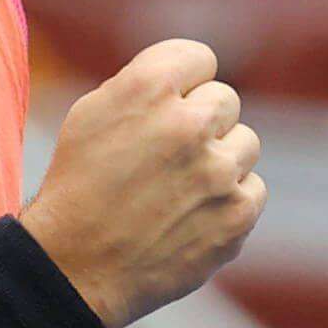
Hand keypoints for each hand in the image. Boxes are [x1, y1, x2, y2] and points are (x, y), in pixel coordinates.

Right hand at [20, 39, 263, 327]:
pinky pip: (253, 189)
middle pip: (224, 100)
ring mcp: (218, 172)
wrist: (75, 269)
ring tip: (179, 187)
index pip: (199, 58)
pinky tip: (193, 214)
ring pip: (245, 143)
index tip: (166, 107)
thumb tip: (191, 81)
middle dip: (199, 122)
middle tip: (165, 156)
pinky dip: (229, 200)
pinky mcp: (237, 215)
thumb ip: (147, 83)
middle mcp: (189, 124)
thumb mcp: (92, 114)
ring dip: (219, 159)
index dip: (182, 83)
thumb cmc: (78, 187)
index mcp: (148, 88)